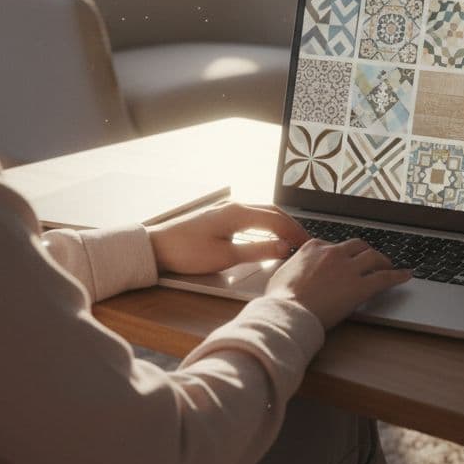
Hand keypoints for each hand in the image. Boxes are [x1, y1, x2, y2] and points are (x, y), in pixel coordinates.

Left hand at [146, 202, 308, 274]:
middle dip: (291, 226)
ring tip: (292, 238)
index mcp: (238, 213)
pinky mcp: (220, 216)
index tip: (307, 245)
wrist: (156, 247)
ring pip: (262, 211)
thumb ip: (257, 251)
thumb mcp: (225, 256)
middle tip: (305, 242)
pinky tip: (269, 234)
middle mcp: (235, 206)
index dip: (294, 233)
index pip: (277, 220)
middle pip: (272, 212)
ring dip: (280, 223)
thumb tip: (284, 247)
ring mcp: (227, 209)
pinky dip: (267, 223)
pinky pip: (252, 215)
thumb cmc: (187, 252)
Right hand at [264, 238, 412, 329]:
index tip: (345, 260)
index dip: (342, 254)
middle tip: (371, 260)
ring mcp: (348, 268)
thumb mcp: (281, 274)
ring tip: (389, 265)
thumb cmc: (280, 300)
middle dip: (365, 252)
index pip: (334, 245)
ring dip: (383, 260)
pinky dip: (398, 276)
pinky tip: (406, 276)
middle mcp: (333, 253)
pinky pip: (385, 278)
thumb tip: (293, 271)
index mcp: (313, 247)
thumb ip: (293, 267)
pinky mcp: (360, 286)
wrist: (287, 314)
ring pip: (373, 257)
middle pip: (357, 246)